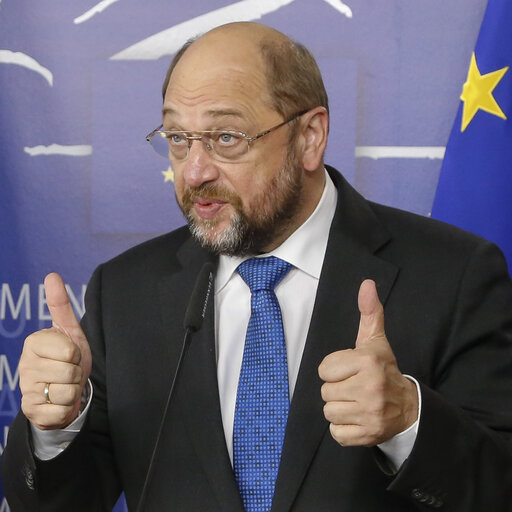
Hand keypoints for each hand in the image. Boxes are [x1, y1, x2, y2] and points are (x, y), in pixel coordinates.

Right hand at [19, 273, 91, 429]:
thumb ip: (60, 305)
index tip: (69, 354)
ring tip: (64, 386)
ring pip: (67, 392)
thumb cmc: (67, 358)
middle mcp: (25, 366)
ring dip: (73, 391)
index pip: (70, 350)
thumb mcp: (68, 331)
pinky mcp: (31, 412)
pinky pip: (60, 411)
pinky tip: (57, 402)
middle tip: (69, 372)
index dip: (77, 354)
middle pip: (70, 372)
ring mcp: (26, 390)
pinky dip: (66, 409)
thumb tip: (51, 275)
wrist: (64, 390)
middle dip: (77, 374)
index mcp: (33, 343)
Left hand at [318, 279, 417, 446]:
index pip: (324, 369)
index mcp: (367, 362)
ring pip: (329, 412)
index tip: (351, 370)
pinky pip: (336, 433)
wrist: (408, 407)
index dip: (335, 370)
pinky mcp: (368, 435)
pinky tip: (357, 418)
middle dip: (337, 389)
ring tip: (356, 402)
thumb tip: (367, 284)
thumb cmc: (384, 370)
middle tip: (354, 387)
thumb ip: (369, 312)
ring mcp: (370, 414)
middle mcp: (370, 388)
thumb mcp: (375, 340)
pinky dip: (343, 429)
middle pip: (325, 392)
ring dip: (339, 409)